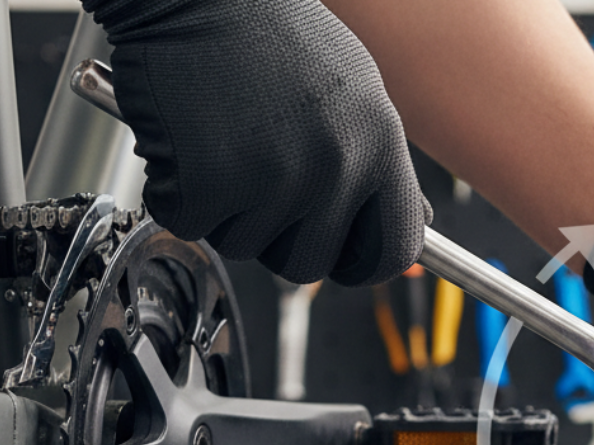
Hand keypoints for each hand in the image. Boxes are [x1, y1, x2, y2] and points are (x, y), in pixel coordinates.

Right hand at [84, 0, 429, 285]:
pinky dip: (176, 192)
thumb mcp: (357, 91)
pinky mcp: (208, 183)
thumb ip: (380, 163)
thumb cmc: (270, 32)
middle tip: (256, 185)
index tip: (341, 257)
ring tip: (222, 143)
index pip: (394, 249)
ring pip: (244, 246)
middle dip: (277, 236)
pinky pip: (189, 223)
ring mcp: (273, 179)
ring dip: (224, 209)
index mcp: (380, 146)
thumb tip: (417, 226)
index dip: (362, 263)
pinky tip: (186, 142)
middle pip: (310, 263)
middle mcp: (336, 168)